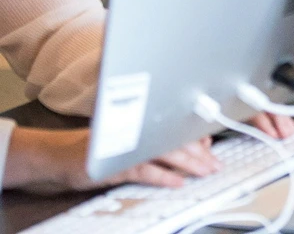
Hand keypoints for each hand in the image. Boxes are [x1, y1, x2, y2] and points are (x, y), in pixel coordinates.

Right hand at [4, 114, 293, 192]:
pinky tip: (177, 182)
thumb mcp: (140, 140)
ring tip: (207, 170)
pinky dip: (162, 176)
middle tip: (218, 163)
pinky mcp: (113, 164)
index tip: (217, 145)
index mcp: (147, 120)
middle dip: (200, 151)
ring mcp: (126, 145)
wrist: (64, 156)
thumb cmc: (107, 146)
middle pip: (176, 138)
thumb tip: (201, 140)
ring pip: (164, 152)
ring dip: (188, 162)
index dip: (202, 135)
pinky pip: (142, 170)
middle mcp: (138, 128)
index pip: (179, 124)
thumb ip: (168, 139)